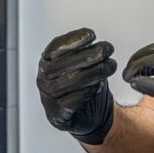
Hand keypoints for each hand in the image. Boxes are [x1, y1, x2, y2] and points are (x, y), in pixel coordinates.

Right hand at [37, 28, 116, 144]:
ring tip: (110, 65)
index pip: (54, 49)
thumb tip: (99, 45)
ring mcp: (48, 99)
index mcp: (46, 64)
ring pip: (66, 83)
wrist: (91, 117)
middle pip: (60, 66)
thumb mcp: (84, 65)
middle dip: (86, 55)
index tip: (92, 34)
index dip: (72, 40)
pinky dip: (85, 93)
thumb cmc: (85, 86)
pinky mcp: (58, 116)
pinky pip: (70, 104)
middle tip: (107, 48)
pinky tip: (99, 85)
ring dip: (91, 72)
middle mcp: (43, 81)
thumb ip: (86, 53)